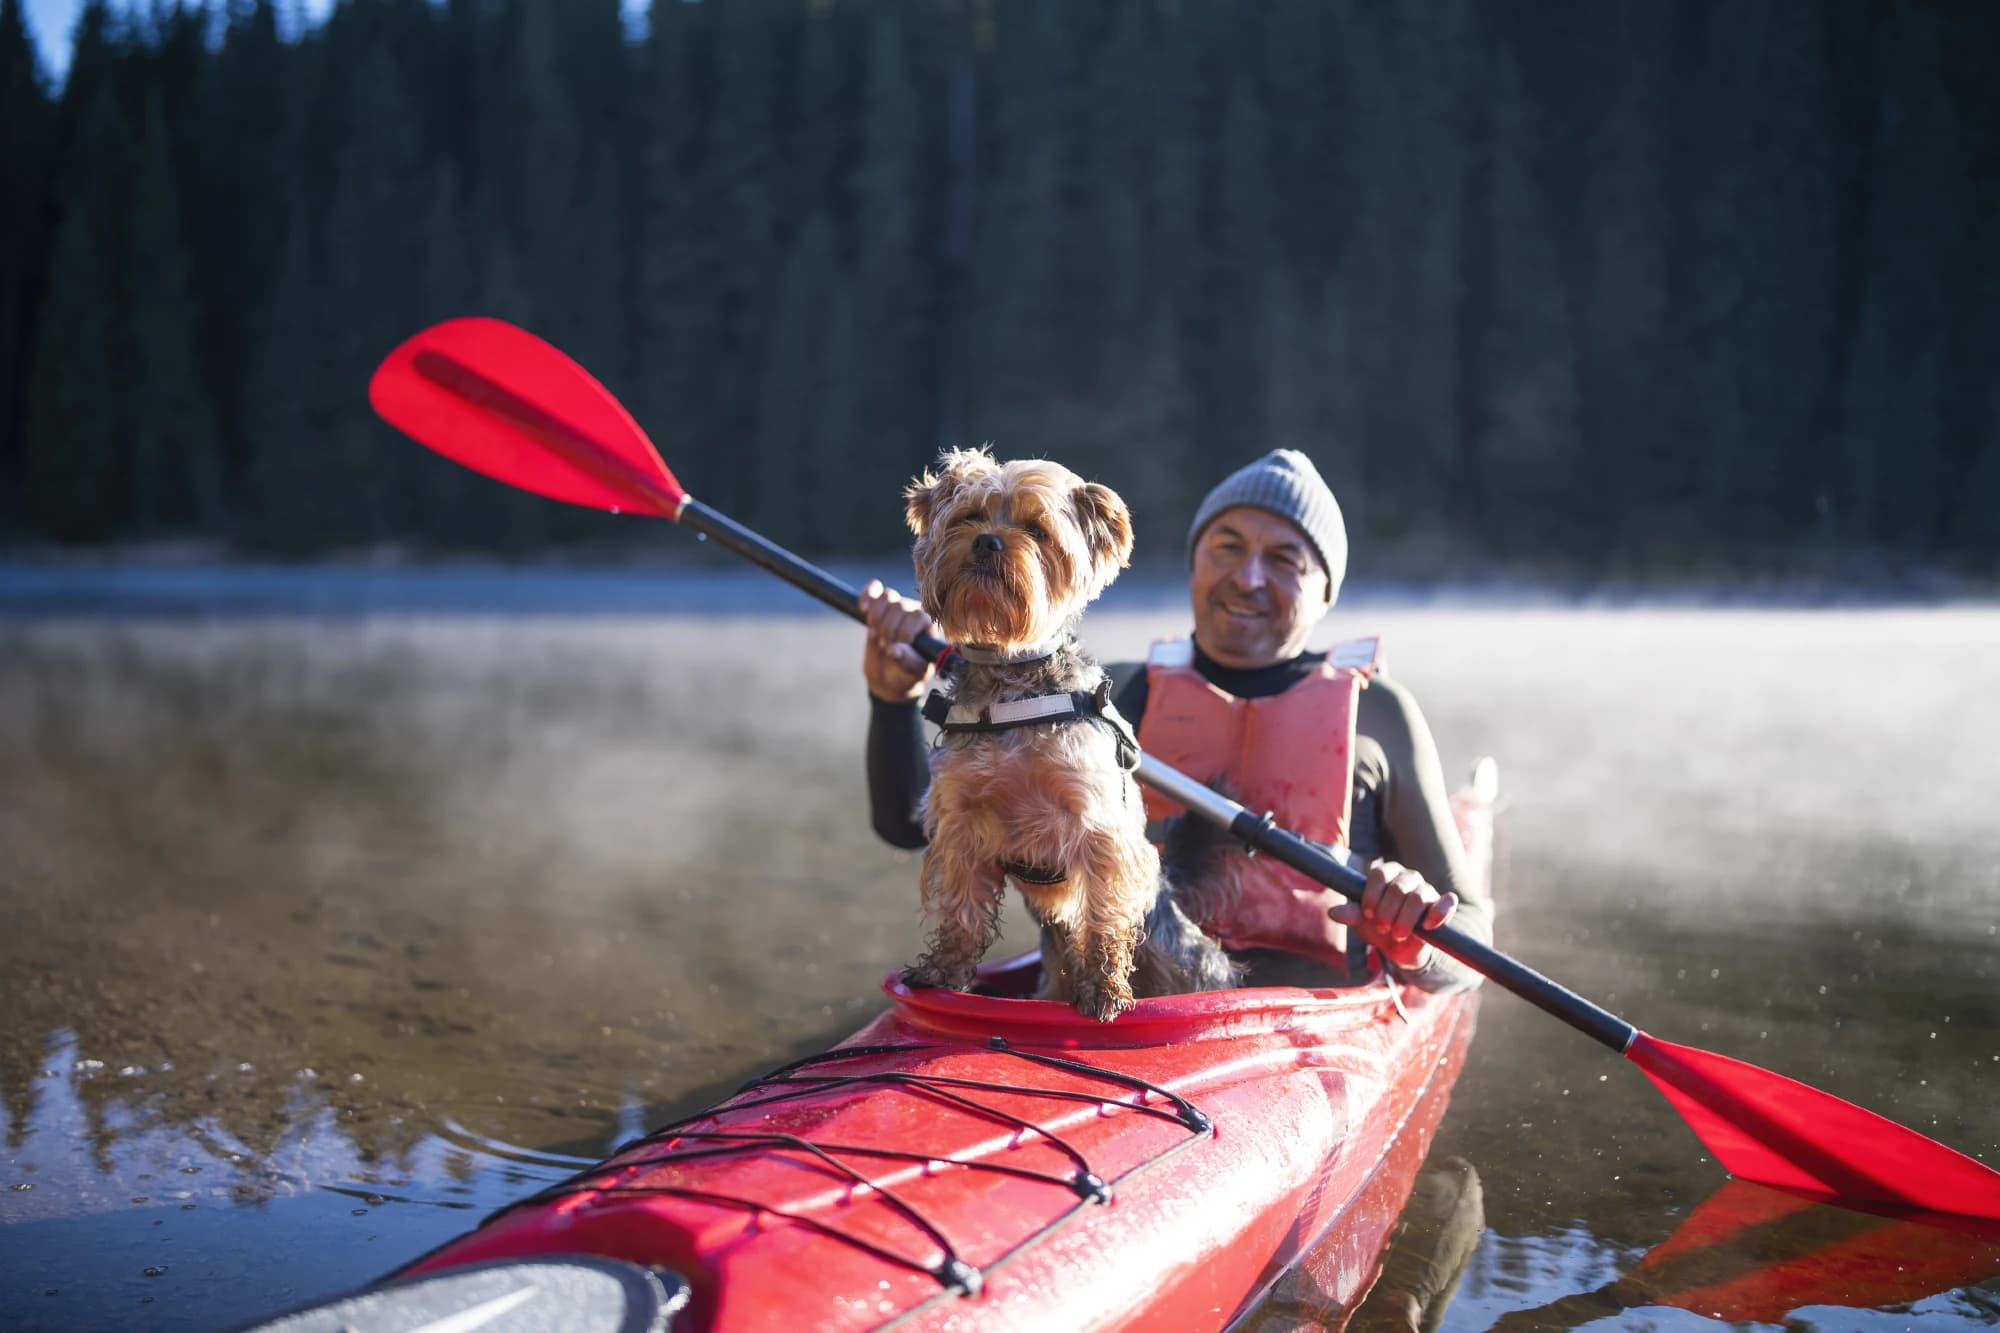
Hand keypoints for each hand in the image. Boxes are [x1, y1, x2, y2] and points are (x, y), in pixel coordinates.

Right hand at [860, 579, 939, 702]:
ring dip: (876, 616)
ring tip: (874, 635)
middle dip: (887, 628)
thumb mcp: (910, 674)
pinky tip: (863, 608)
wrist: (888, 676)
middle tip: (883, 646)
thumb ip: (906, 662)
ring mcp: (897, 607)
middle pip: (900, 606)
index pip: (918, 616)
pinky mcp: (879, 605)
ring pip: (888, 596)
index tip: (893, 648)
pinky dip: (867, 595)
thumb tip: (894, 650)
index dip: (903, 631)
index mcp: (928, 627)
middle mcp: (914, 613)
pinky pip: (875, 589)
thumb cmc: (905, 675)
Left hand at [1329, 859, 1455, 971]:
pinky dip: (1439, 913)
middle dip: (1387, 912)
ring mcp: (1427, 890)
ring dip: (1405, 920)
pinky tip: (1427, 926)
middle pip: (1398, 887)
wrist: (1400, 950)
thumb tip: (1334, 912)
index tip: (1367, 914)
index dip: (1372, 895)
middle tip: (1383, 928)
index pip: (1379, 873)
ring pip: (1418, 897)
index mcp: (1387, 874)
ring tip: (1398, 934)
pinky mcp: (1442, 906)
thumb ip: (1351, 915)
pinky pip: (1447, 902)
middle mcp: (1408, 877)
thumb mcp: (1363, 924)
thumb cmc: (1379, 929)